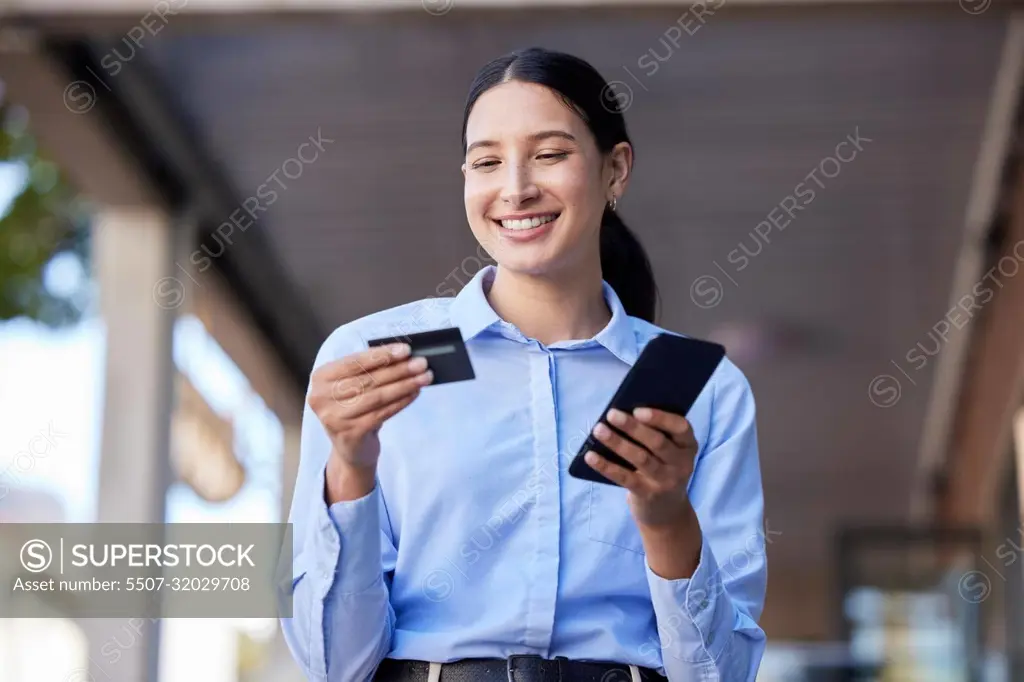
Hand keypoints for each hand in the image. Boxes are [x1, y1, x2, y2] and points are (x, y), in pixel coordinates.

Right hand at [307, 342, 432, 501]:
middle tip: (422, 364)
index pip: (354, 361)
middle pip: (368, 378)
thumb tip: (403, 354)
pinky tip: (414, 393)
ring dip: (405, 385)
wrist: (351, 449)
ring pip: (377, 396)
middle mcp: (322, 397)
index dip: (381, 355)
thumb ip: (369, 369)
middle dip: (399, 370)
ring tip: (424, 377)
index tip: (406, 350)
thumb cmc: (354, 409)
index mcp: (321, 378)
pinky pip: (382, 413)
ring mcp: (334, 417)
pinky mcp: (350, 433)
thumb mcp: (354, 386)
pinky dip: (401, 401)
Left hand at [584, 407, 698, 527]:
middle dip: (633, 427)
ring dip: (618, 443)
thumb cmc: (662, 468)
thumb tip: (624, 413)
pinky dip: (606, 466)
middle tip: (611, 414)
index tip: (637, 410)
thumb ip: (656, 434)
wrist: (667, 511)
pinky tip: (590, 456)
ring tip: (599, 430)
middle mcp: (682, 463)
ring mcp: (666, 481)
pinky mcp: (648, 494)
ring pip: (641, 458)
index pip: (681, 428)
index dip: (660, 418)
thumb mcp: (669, 452)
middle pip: (657, 442)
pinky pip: (625, 478)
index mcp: (688, 446)